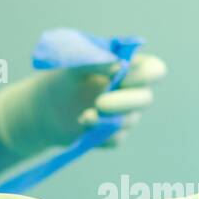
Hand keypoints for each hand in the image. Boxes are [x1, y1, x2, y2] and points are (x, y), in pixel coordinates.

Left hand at [0, 54, 166, 178]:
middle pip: (146, 99)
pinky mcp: (114, 135)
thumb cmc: (61, 79)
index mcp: (129, 68)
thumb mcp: (73, 64)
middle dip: (124, 102)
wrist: (43, 109)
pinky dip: (99, 134)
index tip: (121, 78)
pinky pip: (116, 138)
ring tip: (83, 117)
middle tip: (99, 103)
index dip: (146, 76)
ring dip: (106, 119)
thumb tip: (117, 65)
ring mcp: (125, 115)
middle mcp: (131, 91)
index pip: (155, 70)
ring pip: (129, 121)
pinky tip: (83, 127)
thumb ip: (95, 60)